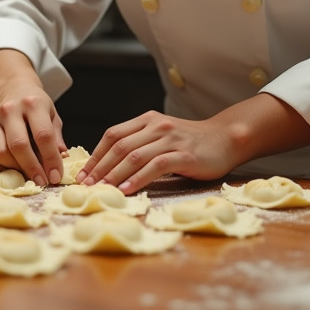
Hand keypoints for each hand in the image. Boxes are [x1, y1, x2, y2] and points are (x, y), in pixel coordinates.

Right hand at [0, 50, 66, 185]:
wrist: (11, 88)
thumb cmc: (35, 105)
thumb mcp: (51, 115)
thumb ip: (56, 138)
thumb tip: (62, 160)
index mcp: (33, 104)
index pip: (43, 135)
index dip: (51, 159)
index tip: (55, 176)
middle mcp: (10, 110)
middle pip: (19, 145)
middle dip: (32, 168)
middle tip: (42, 182)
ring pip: (0, 152)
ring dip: (14, 169)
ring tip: (26, 173)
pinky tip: (10, 167)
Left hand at [78, 94, 309, 194]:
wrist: (226, 139)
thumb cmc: (191, 142)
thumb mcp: (161, 136)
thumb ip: (140, 144)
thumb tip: (110, 167)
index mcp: (147, 120)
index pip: (112, 135)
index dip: (96, 155)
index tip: (83, 174)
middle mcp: (156, 126)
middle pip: (119, 146)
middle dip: (100, 167)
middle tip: (86, 186)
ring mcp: (170, 139)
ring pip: (134, 156)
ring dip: (114, 174)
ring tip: (101, 190)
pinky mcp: (183, 154)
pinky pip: (155, 166)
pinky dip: (138, 178)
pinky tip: (127, 189)